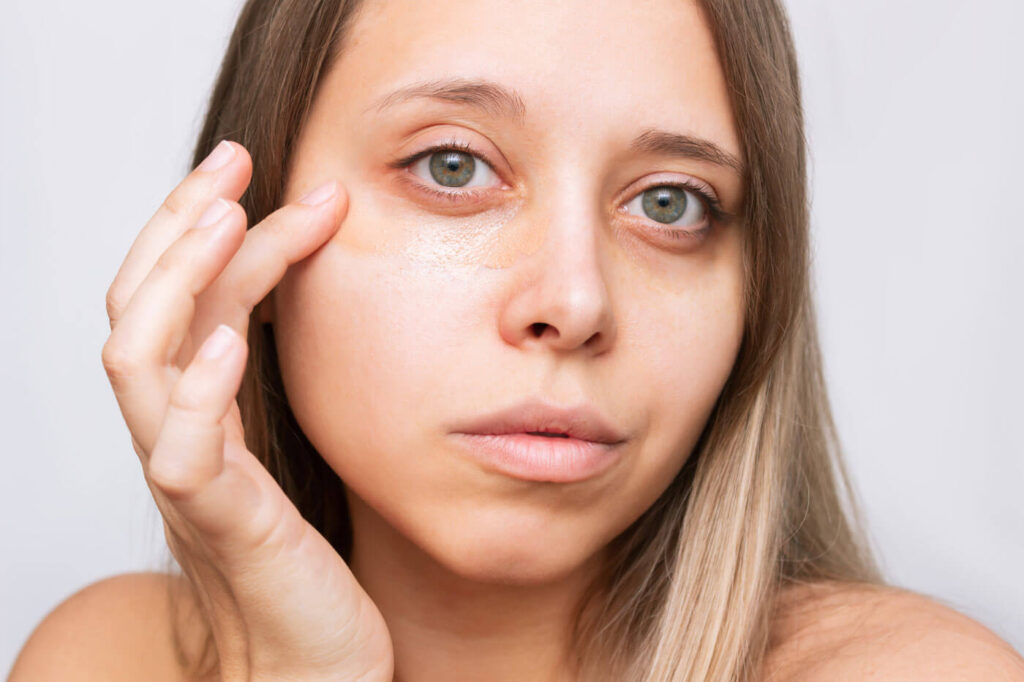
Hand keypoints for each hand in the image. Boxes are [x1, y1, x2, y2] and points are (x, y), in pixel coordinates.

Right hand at [101, 141, 393, 681]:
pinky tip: (233, 338)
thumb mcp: (286, 453)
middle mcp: (176, 436)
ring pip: (137, 363)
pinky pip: (181, 452)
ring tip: (226, 217)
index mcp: (197, 414)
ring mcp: (189, 480)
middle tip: (233, 161)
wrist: (312, 665)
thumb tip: (291, 310)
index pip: (175, 300)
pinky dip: (199, 389)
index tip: (255, 174)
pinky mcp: (221, 525)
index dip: (200, 229)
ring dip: (179, 281)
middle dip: (179, 225)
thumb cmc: (306, 562)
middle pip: (138, 309)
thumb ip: (273, 390)